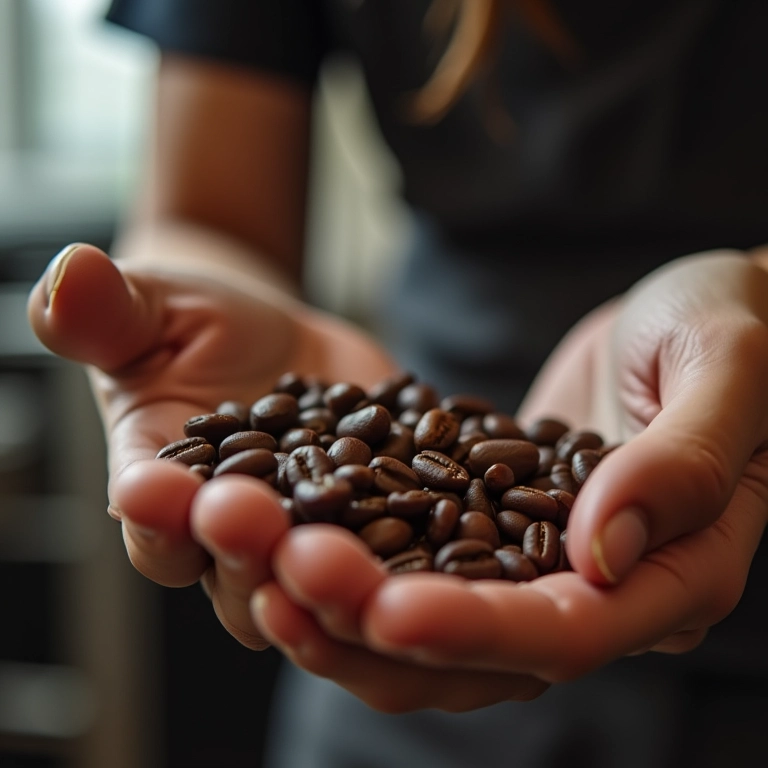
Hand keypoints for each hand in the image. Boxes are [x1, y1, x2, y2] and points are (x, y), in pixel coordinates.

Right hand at [27, 242, 395, 648]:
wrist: (267, 337)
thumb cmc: (192, 325)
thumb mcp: (151, 310)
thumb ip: (107, 312)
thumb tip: (64, 275)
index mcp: (165, 492)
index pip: (151, 522)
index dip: (154, 514)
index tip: (156, 491)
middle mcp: (236, 532)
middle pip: (241, 569)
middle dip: (252, 551)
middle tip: (267, 525)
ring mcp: (313, 530)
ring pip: (324, 577)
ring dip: (339, 570)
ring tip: (356, 547)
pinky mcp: (381, 509)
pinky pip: (406, 531)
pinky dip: (427, 531)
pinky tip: (458, 513)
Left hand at [246, 250, 767, 708]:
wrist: (700, 310)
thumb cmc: (738, 326)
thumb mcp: (725, 368)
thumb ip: (682, 460)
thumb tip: (601, 547)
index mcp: (677, 571)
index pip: (569, 630)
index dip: (477, 630)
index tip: (387, 611)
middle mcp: (602, 589)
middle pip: (482, 650)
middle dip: (378, 627)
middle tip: (284, 581)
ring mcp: (543, 560)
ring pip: (436, 621)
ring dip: (346, 610)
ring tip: (261, 570)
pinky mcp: (497, 521)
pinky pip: (421, 557)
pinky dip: (358, 555)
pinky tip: (292, 531)